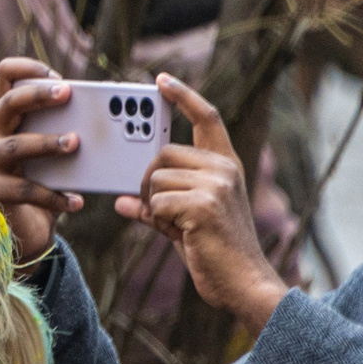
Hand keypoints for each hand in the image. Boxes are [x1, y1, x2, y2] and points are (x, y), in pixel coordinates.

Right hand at [0, 58, 85, 262]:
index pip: (6, 75)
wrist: (25, 226)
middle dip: (39, 96)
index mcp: (6, 114)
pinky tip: (76, 201)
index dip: (29, 69)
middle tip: (68, 94)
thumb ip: (68, 127)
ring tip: (75, 143)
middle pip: (8, 103)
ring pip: (15, 146)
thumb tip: (112, 113)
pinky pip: (25, 190)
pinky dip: (54, 196)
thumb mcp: (53, 149)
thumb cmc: (45, 178)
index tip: (57, 77)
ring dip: (46, 142)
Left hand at [116, 73, 288, 333]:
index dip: (183, 96)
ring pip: (154, 180)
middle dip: (149, 182)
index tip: (161, 80)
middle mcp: (225, 168)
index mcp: (225, 165)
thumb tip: (119, 201)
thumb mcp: (182, 222)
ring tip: (178, 226)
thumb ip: (156, 206)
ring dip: (154, 206)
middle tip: (161, 209)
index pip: (206, 118)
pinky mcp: (203, 204)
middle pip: (162, 153)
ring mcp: (217, 184)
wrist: (243, 284)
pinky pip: (155, 203)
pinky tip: (182, 234)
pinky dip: (158, 221)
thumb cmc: (214, 252)